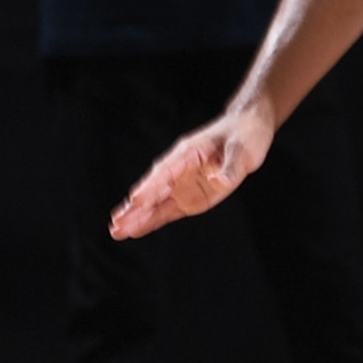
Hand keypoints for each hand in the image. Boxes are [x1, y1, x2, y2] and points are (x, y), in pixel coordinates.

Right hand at [110, 101, 274, 237]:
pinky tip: (135, 231)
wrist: (246, 131)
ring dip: (137, 216)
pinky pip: (167, 211)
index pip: (166, 172)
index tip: (136, 198)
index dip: (151, 185)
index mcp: (188, 154)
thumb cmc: (243, 136)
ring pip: (155, 203)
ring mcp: (182, 185)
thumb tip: (219, 181)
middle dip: (135, 207)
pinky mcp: (189, 198)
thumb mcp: (241, 150)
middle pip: (154, 190)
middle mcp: (179, 170)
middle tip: (116, 222)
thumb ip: (229, 168)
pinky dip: (152, 221)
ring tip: (115, 231)